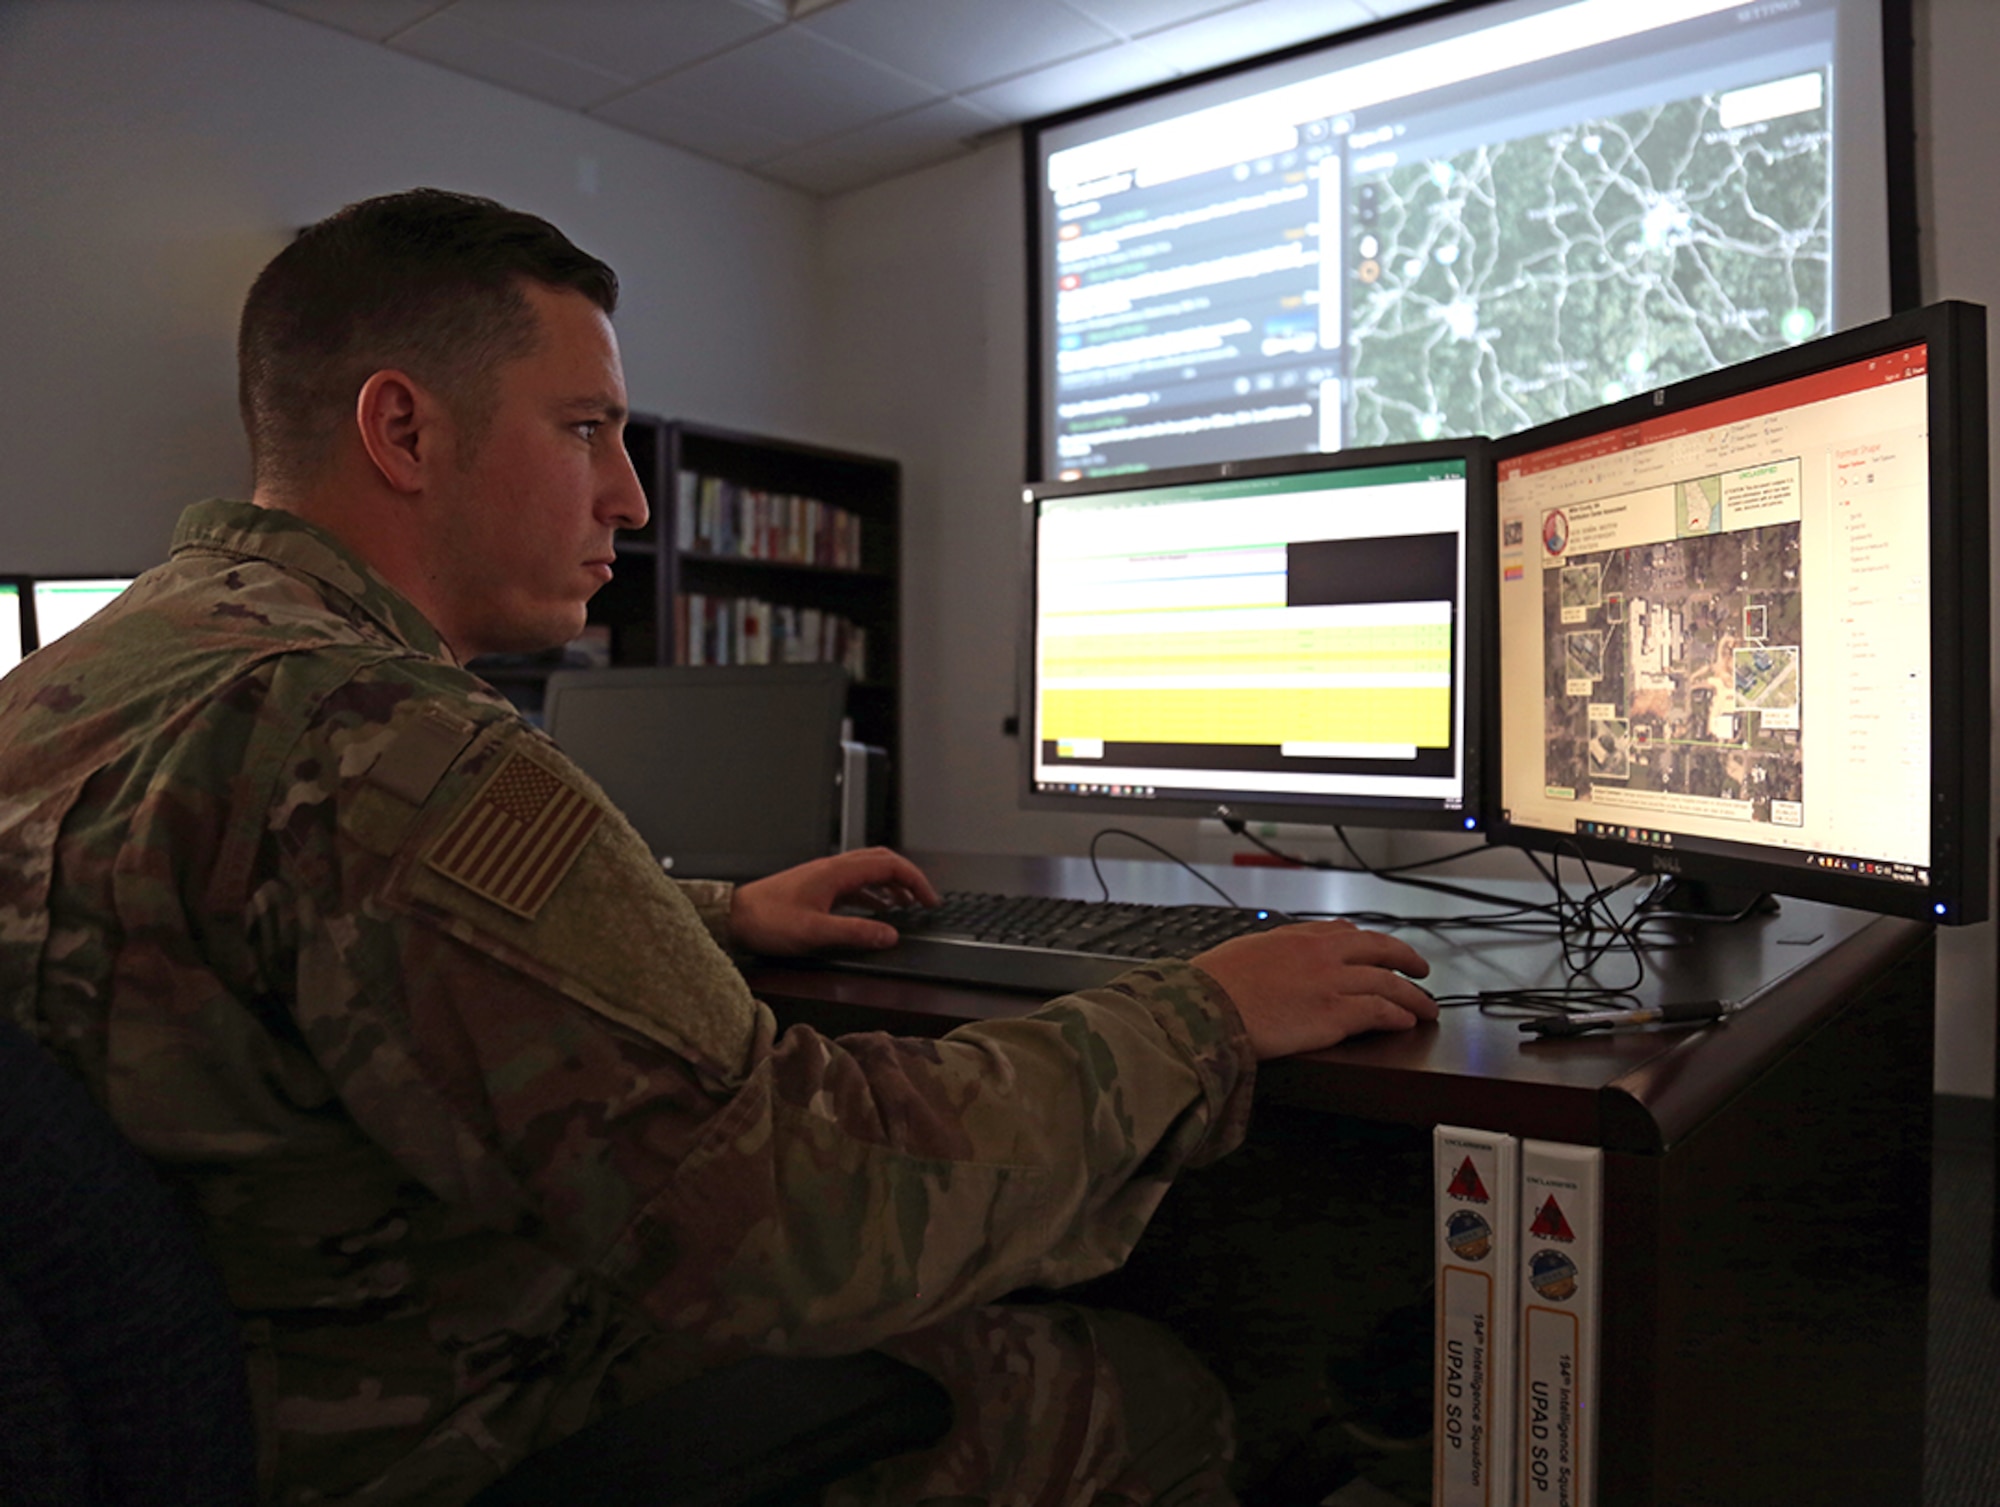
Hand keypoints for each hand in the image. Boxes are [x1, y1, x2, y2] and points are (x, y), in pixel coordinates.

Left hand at [730, 847, 939, 955]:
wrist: (734, 916)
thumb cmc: (767, 920)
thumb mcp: (815, 931)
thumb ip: (856, 932)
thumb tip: (890, 934)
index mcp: (837, 873)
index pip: (889, 865)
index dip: (915, 880)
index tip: (929, 899)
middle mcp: (833, 869)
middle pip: (882, 861)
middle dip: (908, 878)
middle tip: (925, 899)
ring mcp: (824, 876)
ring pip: (868, 871)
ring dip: (892, 884)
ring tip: (907, 904)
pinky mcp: (817, 887)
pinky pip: (854, 883)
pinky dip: (873, 893)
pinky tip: (876, 909)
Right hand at [1191, 920, 1436, 1059]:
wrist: (1205, 1007)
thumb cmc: (1213, 985)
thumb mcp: (1242, 952)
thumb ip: (1268, 952)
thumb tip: (1270, 961)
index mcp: (1296, 936)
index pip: (1345, 932)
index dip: (1369, 942)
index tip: (1379, 949)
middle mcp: (1320, 954)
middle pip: (1379, 949)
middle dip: (1407, 958)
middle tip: (1421, 969)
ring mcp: (1331, 982)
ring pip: (1388, 983)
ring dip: (1413, 996)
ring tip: (1426, 1007)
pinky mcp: (1334, 1013)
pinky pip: (1379, 1011)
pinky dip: (1398, 1015)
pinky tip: (1406, 1021)